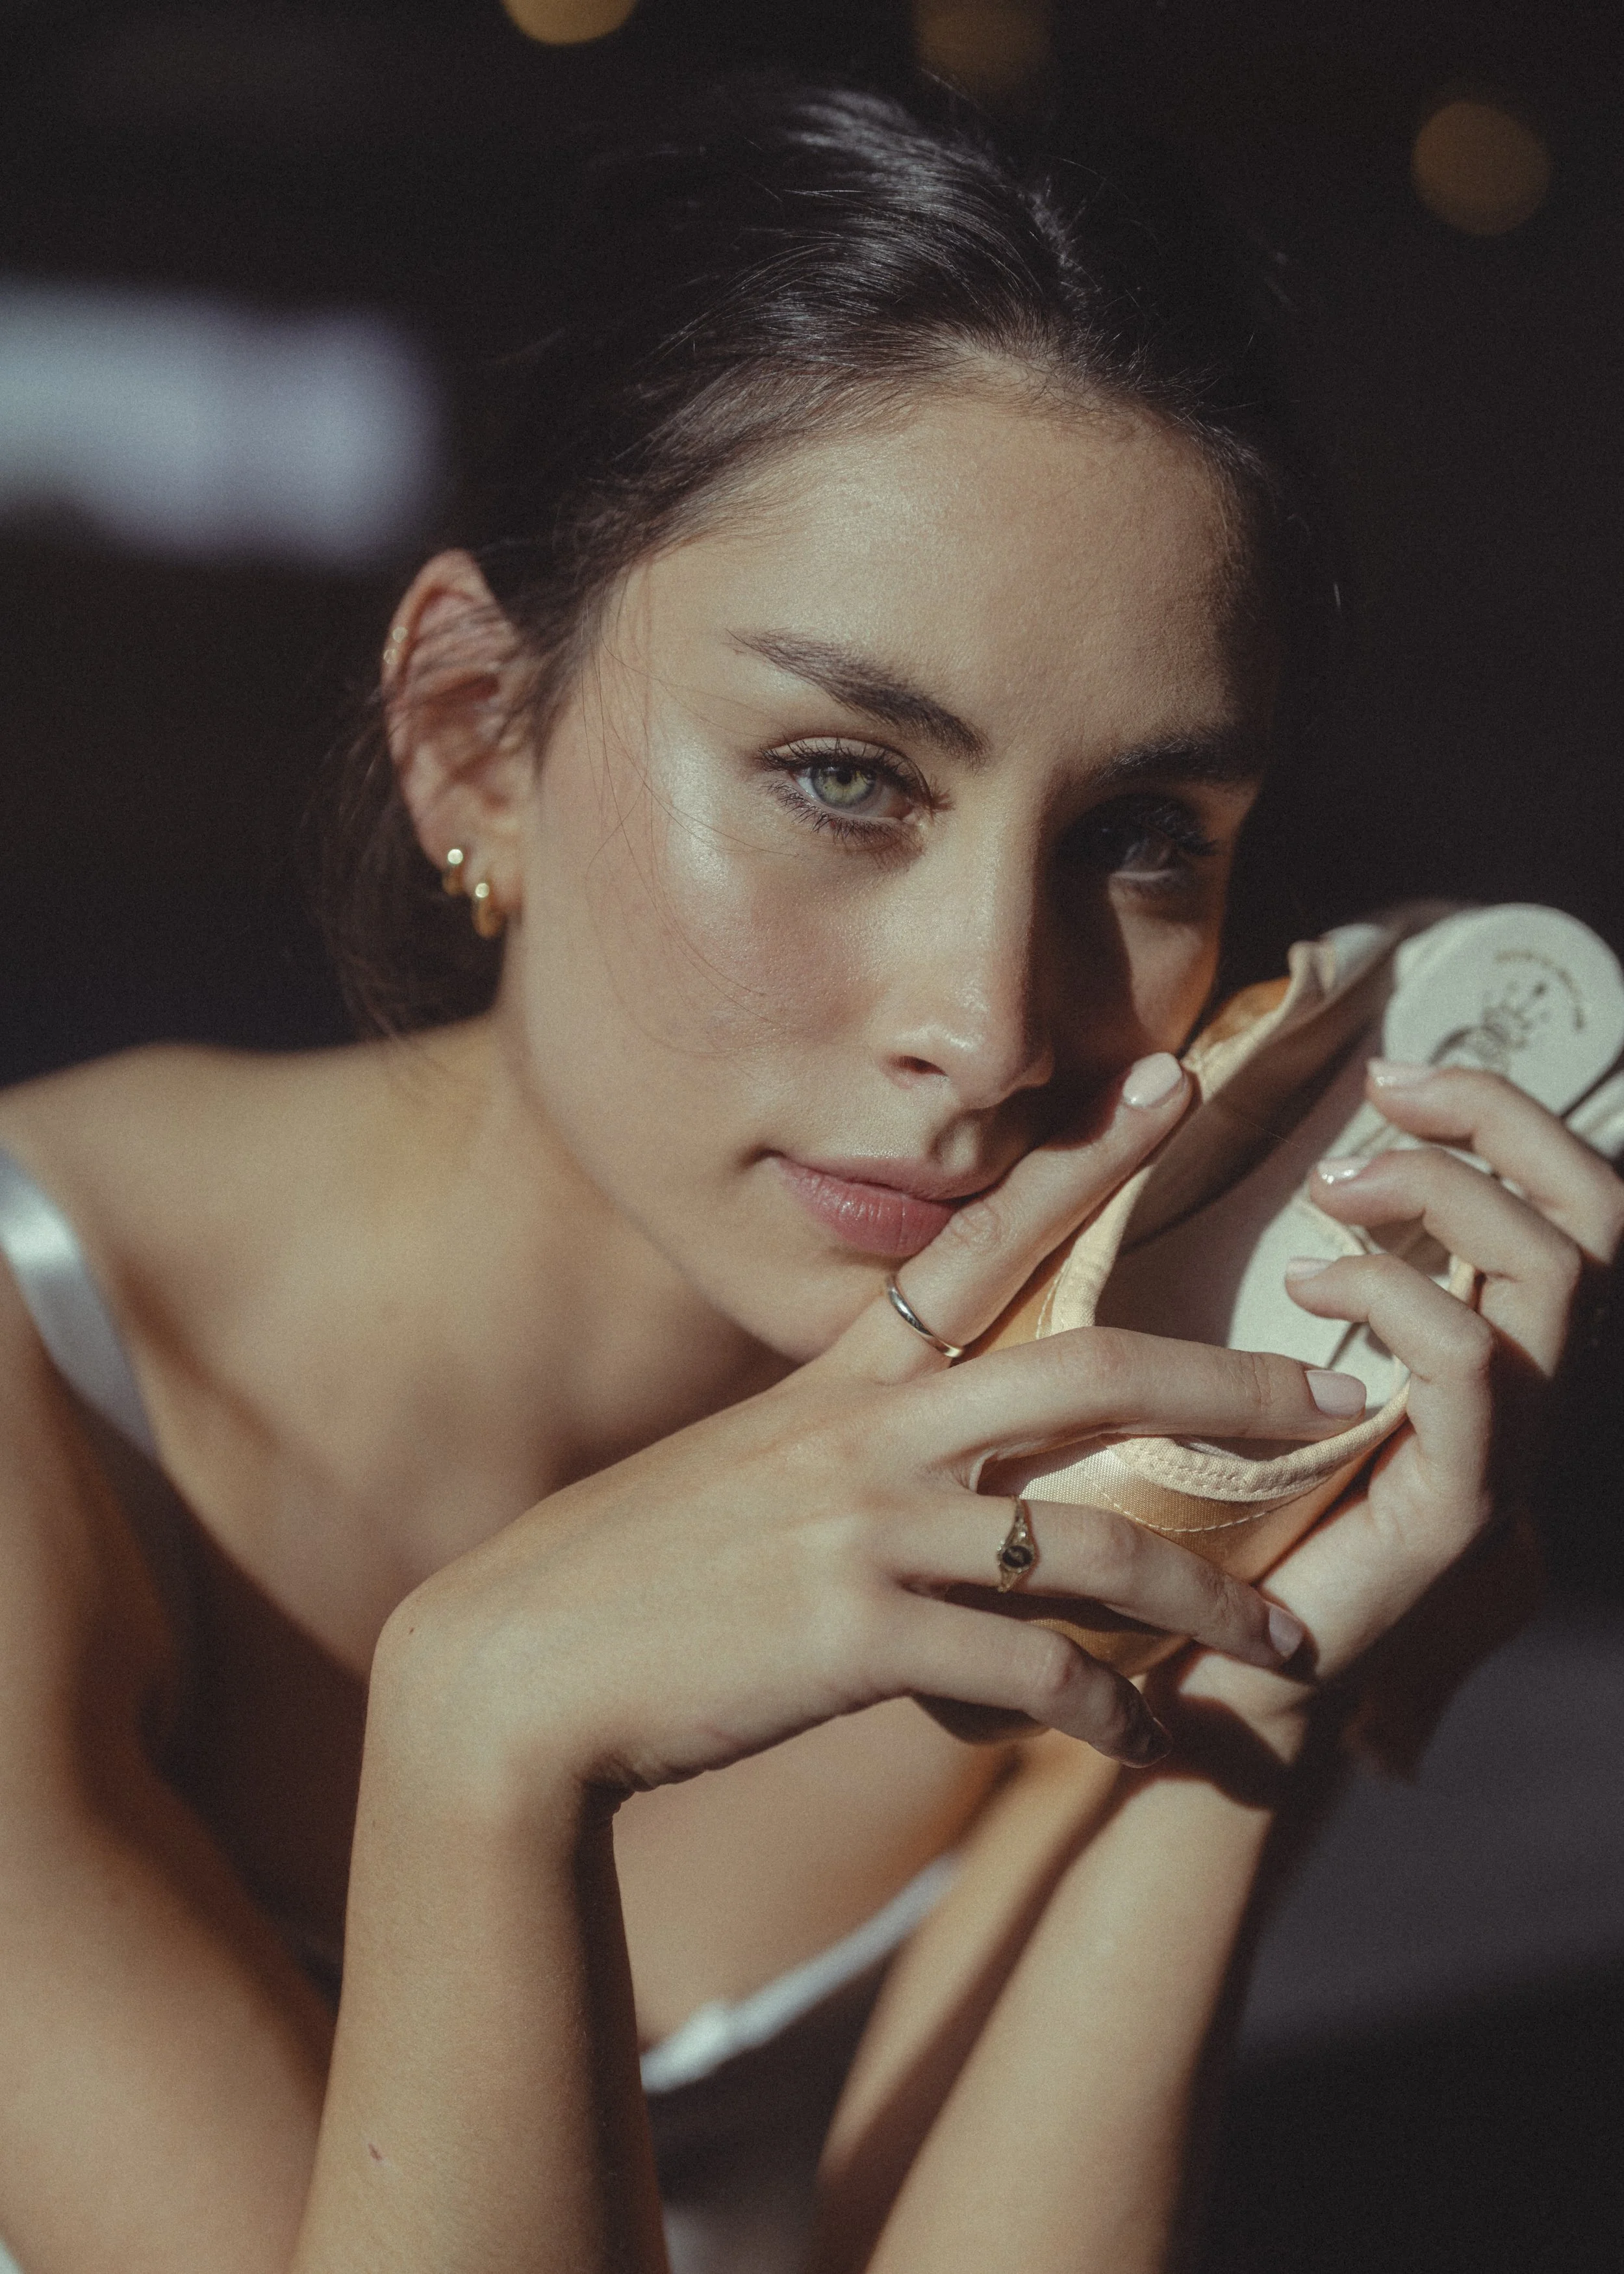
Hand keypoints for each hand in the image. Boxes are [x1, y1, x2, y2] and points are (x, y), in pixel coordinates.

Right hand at [374, 1055, 1366, 1804]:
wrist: (508, 1677)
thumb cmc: (619, 1580)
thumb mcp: (727, 1480)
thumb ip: (829, 1460)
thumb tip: (911, 1482)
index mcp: (836, 1384)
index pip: (976, 1240)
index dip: (1084, 1159)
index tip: (1173, 1083)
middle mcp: (867, 1435)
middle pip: (1091, 1371)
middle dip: (1232, 1382)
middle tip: (1338, 1396)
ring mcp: (867, 1530)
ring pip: (1094, 1538)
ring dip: (1206, 1594)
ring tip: (1287, 1638)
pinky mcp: (860, 1634)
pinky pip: (1031, 1671)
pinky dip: (1107, 1714)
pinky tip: (1146, 1743)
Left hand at [1167, 1059, 1623, 1748]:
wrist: (1213, 1658)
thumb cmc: (1231, 1494)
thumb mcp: (1274, 1352)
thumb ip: (1310, 1264)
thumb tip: (1275, 1136)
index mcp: (1503, 1338)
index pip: (1580, 1197)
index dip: (1505, 1112)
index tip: (1389, 1077)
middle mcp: (1533, 1388)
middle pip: (1598, 1211)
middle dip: (1500, 1120)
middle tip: (1381, 1100)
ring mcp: (1509, 1449)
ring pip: (1553, 1274)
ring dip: (1441, 1197)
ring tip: (1327, 1197)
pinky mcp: (1460, 1510)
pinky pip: (1474, 1372)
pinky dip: (1397, 1300)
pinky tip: (1310, 1287)